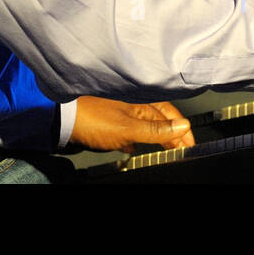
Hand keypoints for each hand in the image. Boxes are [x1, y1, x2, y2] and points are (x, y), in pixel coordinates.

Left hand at [68, 96, 195, 153]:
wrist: (63, 121)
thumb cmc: (93, 120)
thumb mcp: (129, 129)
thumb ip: (156, 130)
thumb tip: (184, 127)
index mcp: (141, 103)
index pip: (170, 115)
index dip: (182, 130)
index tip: (190, 146)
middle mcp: (134, 106)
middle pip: (161, 120)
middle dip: (173, 134)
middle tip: (182, 150)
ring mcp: (122, 115)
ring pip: (147, 126)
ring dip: (158, 138)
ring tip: (166, 150)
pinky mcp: (111, 125)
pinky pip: (132, 132)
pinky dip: (139, 140)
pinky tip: (137, 148)